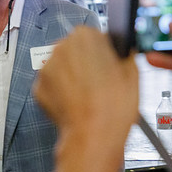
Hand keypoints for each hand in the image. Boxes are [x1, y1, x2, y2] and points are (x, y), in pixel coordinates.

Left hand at [34, 26, 138, 171]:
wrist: (94, 136)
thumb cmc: (113, 105)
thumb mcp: (132, 72)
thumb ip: (124, 53)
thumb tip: (123, 50)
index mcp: (85, 36)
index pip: (94, 36)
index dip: (102, 52)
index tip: (107, 65)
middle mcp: (61, 47)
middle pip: (75, 51)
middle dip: (85, 64)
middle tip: (99, 83)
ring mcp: (47, 68)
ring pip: (63, 69)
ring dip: (73, 78)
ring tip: (88, 97)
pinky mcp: (38, 88)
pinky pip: (53, 86)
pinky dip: (62, 94)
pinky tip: (76, 104)